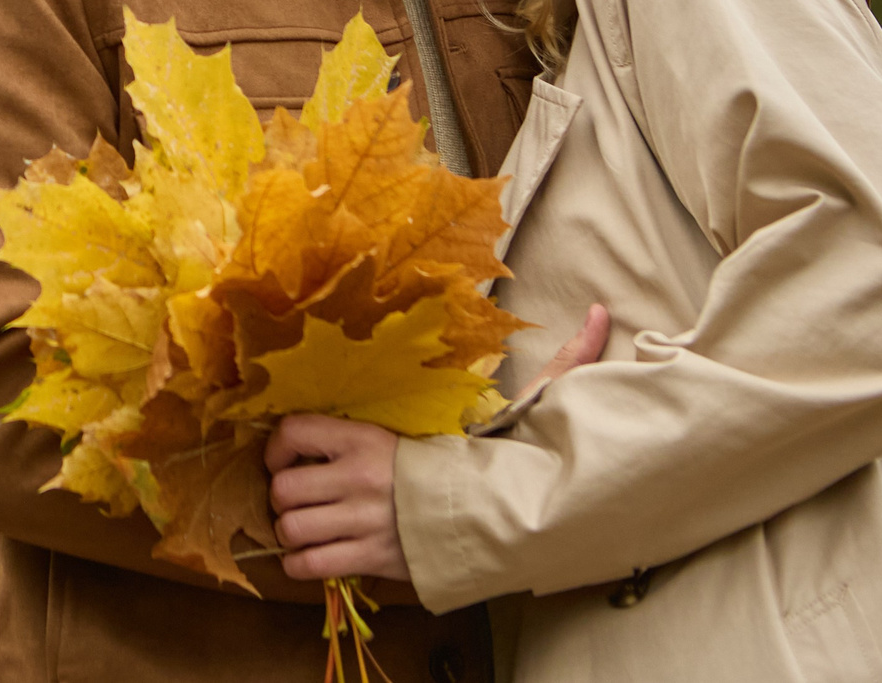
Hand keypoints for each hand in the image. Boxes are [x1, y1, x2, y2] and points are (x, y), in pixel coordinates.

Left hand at [266, 304, 611, 582]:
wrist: (516, 530)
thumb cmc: (498, 469)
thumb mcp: (509, 412)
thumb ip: (547, 366)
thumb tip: (603, 313)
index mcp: (374, 439)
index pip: (293, 431)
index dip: (279, 444)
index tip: (289, 453)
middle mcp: (359, 480)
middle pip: (283, 487)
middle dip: (284, 493)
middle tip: (299, 492)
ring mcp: (363, 524)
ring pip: (290, 528)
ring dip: (294, 530)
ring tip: (310, 525)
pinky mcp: (372, 562)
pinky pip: (310, 567)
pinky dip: (305, 565)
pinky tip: (321, 556)